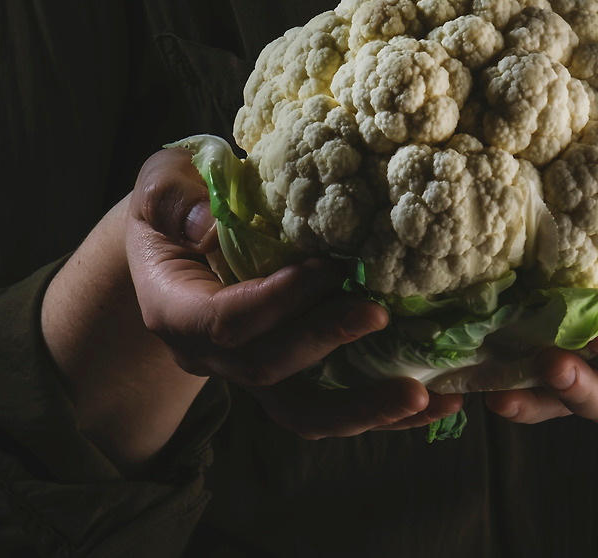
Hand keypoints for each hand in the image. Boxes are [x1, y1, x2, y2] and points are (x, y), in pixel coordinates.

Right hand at [128, 148, 461, 438]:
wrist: (177, 242)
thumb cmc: (176, 203)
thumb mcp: (162, 183)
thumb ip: (174, 198)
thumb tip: (207, 223)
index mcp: (175, 311)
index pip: (224, 322)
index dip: (275, 301)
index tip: (326, 270)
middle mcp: (210, 357)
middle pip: (268, 370)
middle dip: (326, 343)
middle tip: (380, 314)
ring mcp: (251, 375)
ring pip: (304, 412)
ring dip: (365, 409)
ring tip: (424, 396)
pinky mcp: (289, 378)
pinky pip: (331, 407)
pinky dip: (381, 409)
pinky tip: (434, 402)